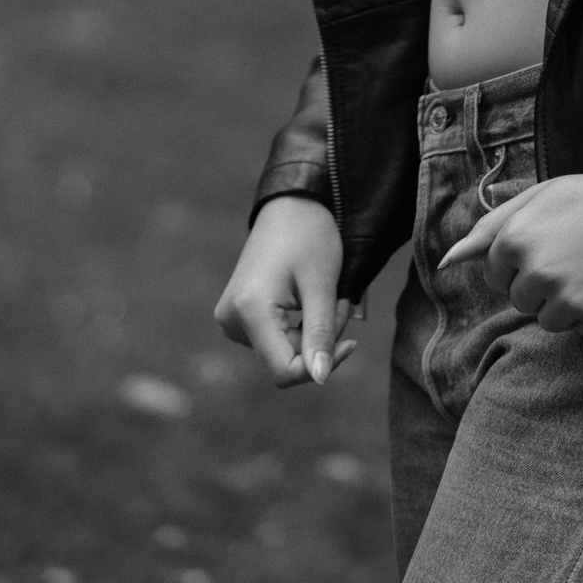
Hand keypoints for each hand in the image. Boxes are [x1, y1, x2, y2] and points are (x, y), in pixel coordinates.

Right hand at [213, 195, 357, 388]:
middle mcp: (231, 319)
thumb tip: (321, 379)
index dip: (320, 365)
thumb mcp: (322, 285)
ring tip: (326, 296)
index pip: (284, 369)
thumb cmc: (309, 235)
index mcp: (249, 311)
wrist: (290, 203)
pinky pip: (274, 337)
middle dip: (320, 340)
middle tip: (340, 303)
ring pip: (282, 350)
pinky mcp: (238, 314)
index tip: (351, 342)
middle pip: (285, 359)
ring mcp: (231, 318)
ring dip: (312, 333)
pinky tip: (308, 299)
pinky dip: (299, 326)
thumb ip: (320, 334)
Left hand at [438, 164, 582, 337]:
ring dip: (565, 302)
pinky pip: (579, 330)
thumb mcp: (540, 197)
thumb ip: (489, 229)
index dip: (524, 258)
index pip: (495, 273)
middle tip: (577, 252)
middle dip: (541, 282)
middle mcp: (537, 273)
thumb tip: (444, 262)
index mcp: (515, 240)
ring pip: (546, 320)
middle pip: (519, 300)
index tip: (554, 238)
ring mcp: (568, 300)